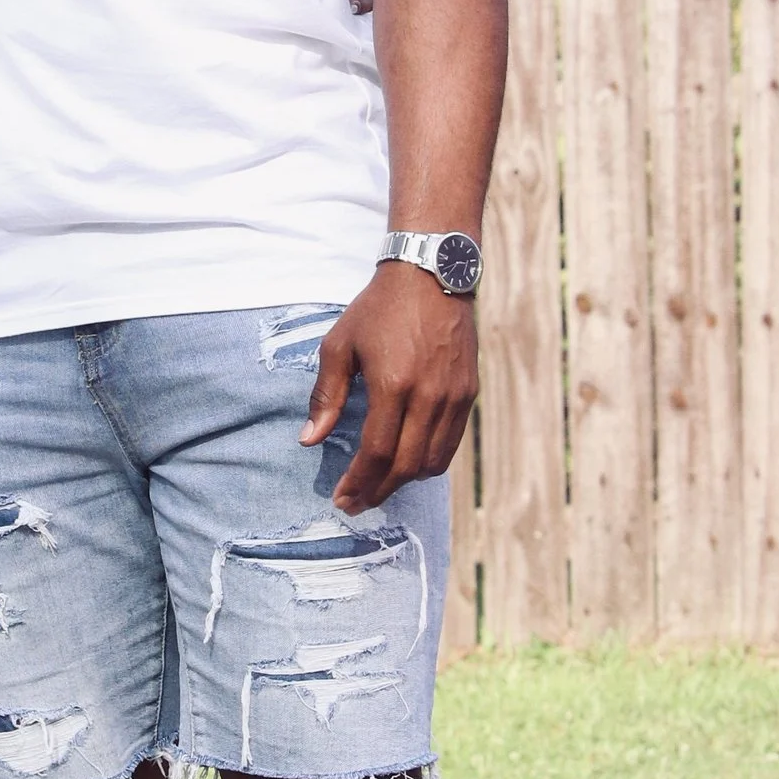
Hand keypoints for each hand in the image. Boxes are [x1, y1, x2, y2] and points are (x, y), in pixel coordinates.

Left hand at [300, 266, 478, 513]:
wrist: (431, 275)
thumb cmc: (379, 309)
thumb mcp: (340, 345)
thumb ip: (326, 396)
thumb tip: (310, 440)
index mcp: (393, 385)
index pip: (377, 453)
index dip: (358, 482)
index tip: (341, 499)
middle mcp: (428, 396)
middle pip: (405, 466)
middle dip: (378, 492)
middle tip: (356, 503)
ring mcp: (453, 397)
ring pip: (432, 462)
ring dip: (403, 482)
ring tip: (379, 485)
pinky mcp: (468, 393)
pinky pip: (450, 444)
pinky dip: (428, 462)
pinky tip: (407, 463)